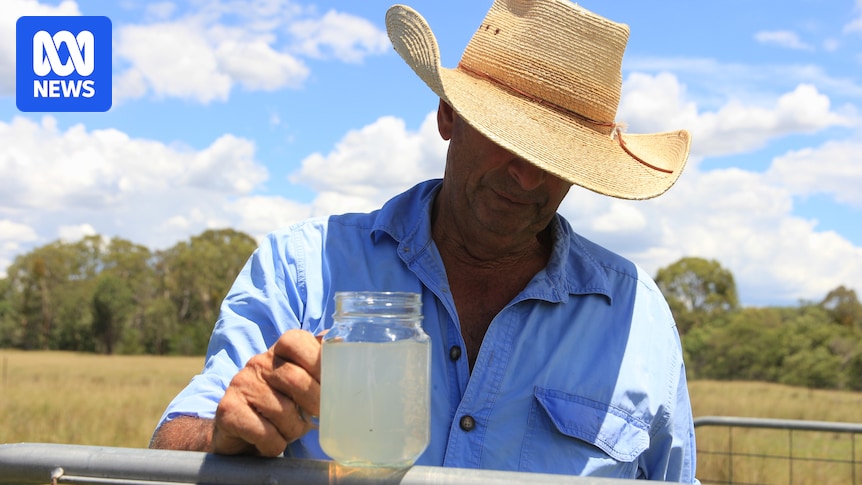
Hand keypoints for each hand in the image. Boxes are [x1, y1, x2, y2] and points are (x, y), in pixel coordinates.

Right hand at [212, 329, 322, 455]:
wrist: (240, 433)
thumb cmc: (283, 404)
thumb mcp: (304, 381)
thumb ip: (323, 364)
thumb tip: (348, 347)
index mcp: (280, 349)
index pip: (298, 342)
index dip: (318, 365)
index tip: (332, 388)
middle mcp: (258, 362)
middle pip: (295, 379)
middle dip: (314, 405)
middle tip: (318, 418)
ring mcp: (240, 384)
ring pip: (281, 411)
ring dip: (293, 431)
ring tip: (289, 431)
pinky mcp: (228, 410)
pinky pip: (264, 433)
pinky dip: (274, 444)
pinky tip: (270, 441)